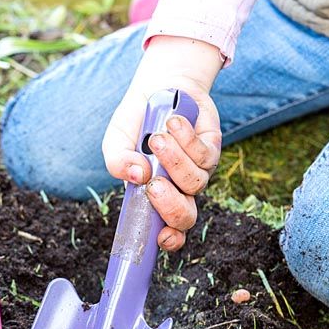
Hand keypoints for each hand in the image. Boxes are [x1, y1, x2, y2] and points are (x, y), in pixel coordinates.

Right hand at [102, 36, 222, 250]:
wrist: (159, 89)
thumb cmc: (135, 124)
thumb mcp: (116, 142)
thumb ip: (118, 162)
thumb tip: (137, 176)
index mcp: (154, 197)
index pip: (167, 230)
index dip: (169, 239)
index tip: (162, 236)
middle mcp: (179, 190)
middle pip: (185, 217)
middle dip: (171, 204)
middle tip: (153, 182)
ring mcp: (198, 171)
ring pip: (194, 183)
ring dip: (174, 161)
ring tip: (156, 138)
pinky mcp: (212, 148)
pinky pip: (204, 154)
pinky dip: (185, 138)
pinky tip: (173, 122)